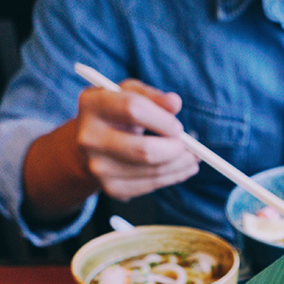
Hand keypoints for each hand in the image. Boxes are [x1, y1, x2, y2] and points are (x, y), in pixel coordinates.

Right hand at [75, 79, 199, 200]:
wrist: (92, 144)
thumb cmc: (117, 113)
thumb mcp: (131, 94)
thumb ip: (153, 96)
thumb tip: (175, 103)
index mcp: (93, 104)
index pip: (133, 110)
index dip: (162, 120)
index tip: (178, 127)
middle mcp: (90, 138)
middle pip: (144, 150)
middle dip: (175, 149)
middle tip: (192, 148)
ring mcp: (98, 167)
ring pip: (152, 171)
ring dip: (180, 165)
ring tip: (193, 158)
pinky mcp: (111, 189)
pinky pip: (151, 185)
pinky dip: (173, 177)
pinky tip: (183, 169)